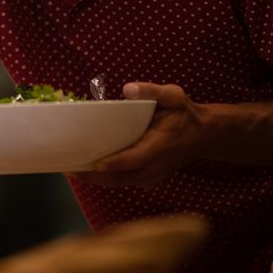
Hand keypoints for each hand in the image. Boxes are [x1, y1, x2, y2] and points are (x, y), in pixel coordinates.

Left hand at [72, 82, 212, 186]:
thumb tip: (128, 89)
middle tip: (68, 168)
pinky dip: (105, 179)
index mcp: (161, 144)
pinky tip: (86, 171)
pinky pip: (124, 182)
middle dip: (95, 176)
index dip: (115, 162)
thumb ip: (152, 91)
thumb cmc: (184, 113)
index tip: (95, 163)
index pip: (136, 158)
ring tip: (71, 170)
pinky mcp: (149, 178)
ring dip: (96, 180)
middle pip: (122, 177)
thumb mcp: (174, 96)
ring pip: (121, 183)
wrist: (203, 135)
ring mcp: (153, 175)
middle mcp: (156, 165)